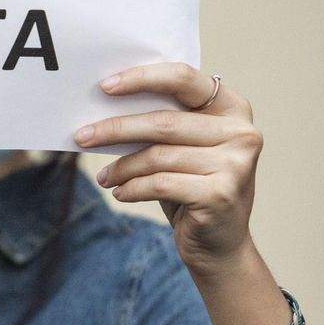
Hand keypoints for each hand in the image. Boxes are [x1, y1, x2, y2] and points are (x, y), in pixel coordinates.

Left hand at [76, 64, 261, 276]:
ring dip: (122, 166)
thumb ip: (162, 124)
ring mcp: (235, 164)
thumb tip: (104, 107)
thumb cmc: (194, 189)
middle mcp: (241, 132)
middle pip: (164, 122)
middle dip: (116, 129)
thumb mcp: (183, 150)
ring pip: (158, 155)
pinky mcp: (221, 194)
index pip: (183, 78)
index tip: (104, 86)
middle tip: (81, 137)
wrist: (221, 246)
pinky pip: (160, 183)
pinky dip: (132, 188)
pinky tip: (120, 192)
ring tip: (104, 177)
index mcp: (232, 107)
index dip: (141, 78)